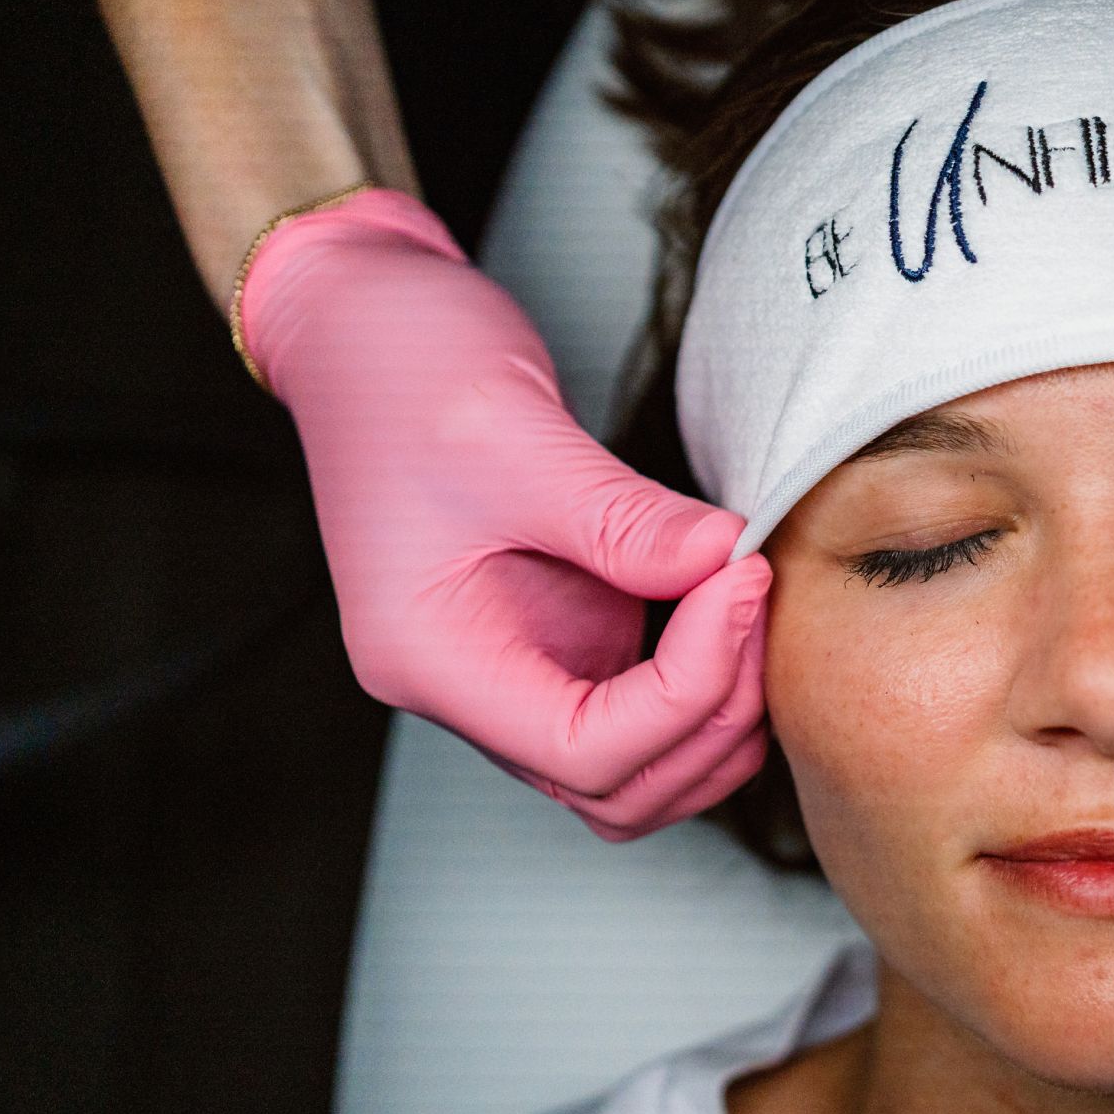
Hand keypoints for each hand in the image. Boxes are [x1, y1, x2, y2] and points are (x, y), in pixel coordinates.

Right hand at [239, 187, 770, 839]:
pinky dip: (707, 681)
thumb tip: (725, 556)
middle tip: (755, 590)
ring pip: (638, 771)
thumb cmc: (397, 368)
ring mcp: (516, 669)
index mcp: (429, 659)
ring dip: (717, 715)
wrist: (359, 327)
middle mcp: (469, 687)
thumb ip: (622, 516)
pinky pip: (645, 709)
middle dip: (714, 712)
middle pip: (619, 787)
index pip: (584, 751)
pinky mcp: (557, 638)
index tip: (740, 578)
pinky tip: (735, 602)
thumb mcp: (511, 431)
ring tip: (750, 600)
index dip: (688, 689)